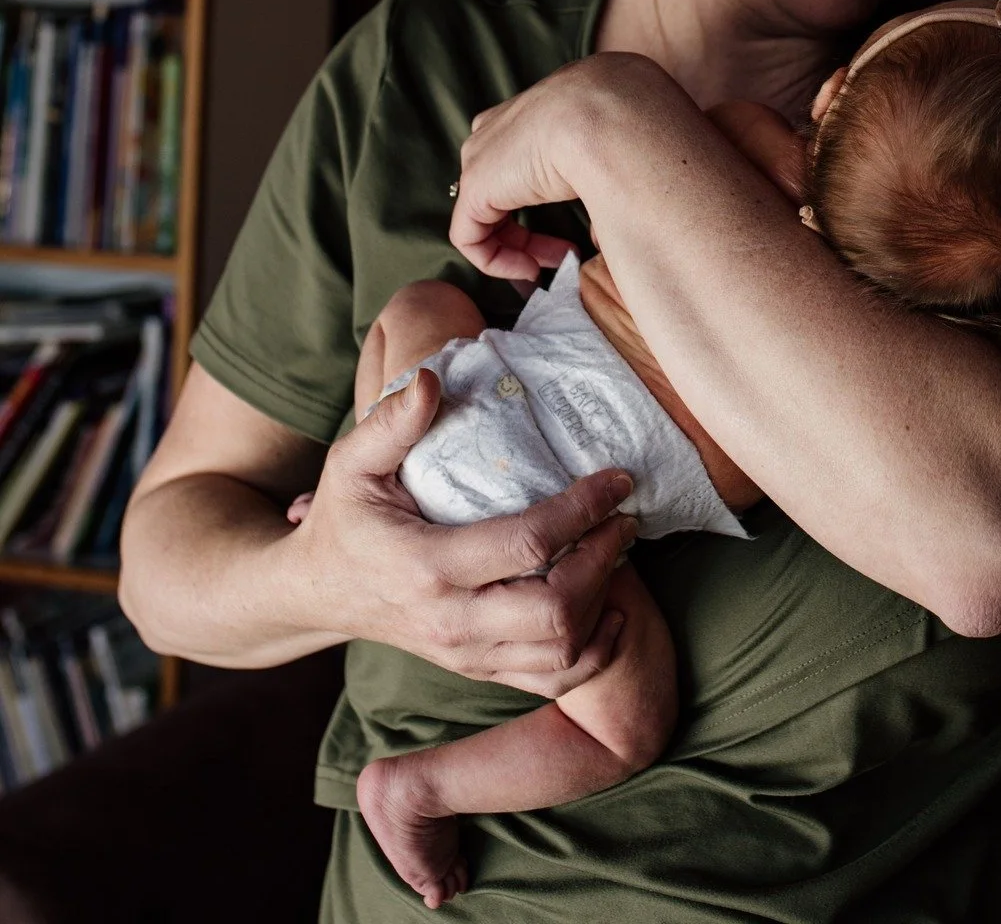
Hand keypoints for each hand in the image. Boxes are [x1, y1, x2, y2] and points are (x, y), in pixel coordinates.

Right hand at [291, 368, 637, 693]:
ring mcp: (466, 653)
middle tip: (624, 517)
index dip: (584, 510)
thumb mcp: (351, 463)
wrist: (316, 595)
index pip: (527, 544)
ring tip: (618, 553)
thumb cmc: (342, 518)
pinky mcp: (478, 669)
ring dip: (605, 601)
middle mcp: (451, 620)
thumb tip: (431, 379)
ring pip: (562, 650)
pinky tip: (612, 611)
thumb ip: (391, 422)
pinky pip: (552, 680)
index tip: (618, 479)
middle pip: (556, 609)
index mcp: (426, 566)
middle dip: (604, 559)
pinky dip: (594, 652)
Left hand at [450, 53, 679, 279]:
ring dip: (519, 246)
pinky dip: (496, 261)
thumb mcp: (619, 145)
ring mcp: (482, 154)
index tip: (577, 224)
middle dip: (530, 229)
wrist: (612, 114)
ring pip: (485, 212)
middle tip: (567, 254)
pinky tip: (531, 270)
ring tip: (552, 266)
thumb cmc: (630, 127)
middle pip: (500, 185)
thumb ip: (608, 174)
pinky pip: (470, 236)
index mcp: (535, 110)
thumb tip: (615, 213)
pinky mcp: (475, 186)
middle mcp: (500, 127)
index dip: (546, 200)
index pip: (521, 159)